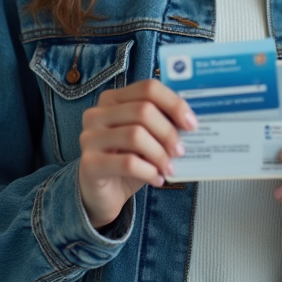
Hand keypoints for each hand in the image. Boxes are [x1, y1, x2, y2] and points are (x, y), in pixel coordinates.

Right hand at [77, 79, 195, 228]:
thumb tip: (190, 123)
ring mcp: (89, 137)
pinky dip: (149, 172)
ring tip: (169, 168)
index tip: (191, 123)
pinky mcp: (89, 163)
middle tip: (181, 150)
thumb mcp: (147, 138)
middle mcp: (97, 114)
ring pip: (135, 135)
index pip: (148, 88)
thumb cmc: (128, 160)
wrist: (103, 193)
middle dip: (168, 132)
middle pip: (143, 110)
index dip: (174, 103)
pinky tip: (156, 179)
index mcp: (113, 99)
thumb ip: (163, 125)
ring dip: (160, 154)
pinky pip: (128, 163)